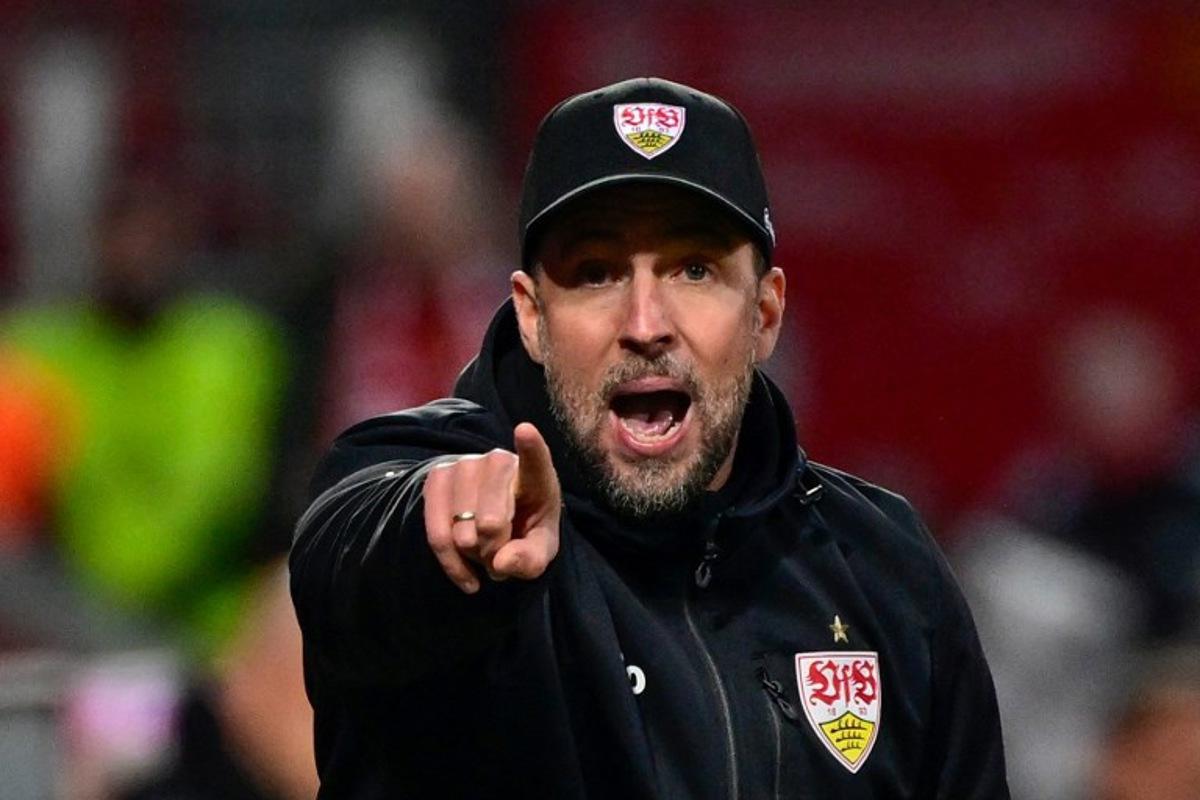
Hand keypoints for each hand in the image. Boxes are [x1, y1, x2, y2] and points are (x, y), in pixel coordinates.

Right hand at [422, 422, 561, 593]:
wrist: (496, 523)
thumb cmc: (526, 530)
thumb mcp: (540, 550)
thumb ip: (530, 559)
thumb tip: (501, 563)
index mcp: (536, 475)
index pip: (535, 461)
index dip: (530, 447)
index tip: (524, 431)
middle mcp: (499, 462)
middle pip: (490, 523)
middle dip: (496, 552)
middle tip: (503, 553)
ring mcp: (465, 465)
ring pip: (462, 533)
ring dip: (474, 557)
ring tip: (487, 552)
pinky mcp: (438, 477)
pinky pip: (437, 535)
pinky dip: (452, 564)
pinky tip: (467, 576)